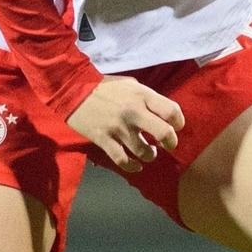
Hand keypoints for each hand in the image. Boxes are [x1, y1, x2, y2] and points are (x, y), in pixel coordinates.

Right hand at [66, 77, 184, 171]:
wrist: (72, 90)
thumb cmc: (104, 87)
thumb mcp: (130, 85)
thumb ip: (147, 98)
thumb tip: (162, 114)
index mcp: (142, 95)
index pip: (172, 111)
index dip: (179, 122)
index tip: (176, 127)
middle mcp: (133, 112)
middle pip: (164, 133)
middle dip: (171, 143)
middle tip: (168, 145)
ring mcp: (118, 128)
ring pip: (144, 151)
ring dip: (150, 155)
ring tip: (149, 153)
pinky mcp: (104, 140)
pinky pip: (123, 160)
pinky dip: (133, 167)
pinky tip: (136, 166)